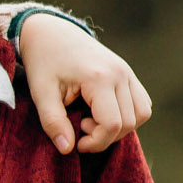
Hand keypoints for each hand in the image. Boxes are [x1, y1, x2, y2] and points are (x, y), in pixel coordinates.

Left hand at [16, 14, 152, 153]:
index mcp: (99, 77)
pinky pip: (141, 103)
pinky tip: (101, 112)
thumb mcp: (40, 93)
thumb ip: (53, 122)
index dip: (96, 141)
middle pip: (129, 123)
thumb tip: (67, 149)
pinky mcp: (128, 73)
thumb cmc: (43, 63)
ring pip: (141, 114)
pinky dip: (127, 115)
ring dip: (120, 127)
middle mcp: (120, 73)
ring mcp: (127, 72)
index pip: (112, 124)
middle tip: (79, 127)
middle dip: (105, 136)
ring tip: (91, 120)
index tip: (75, 141)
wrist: (50, 33)